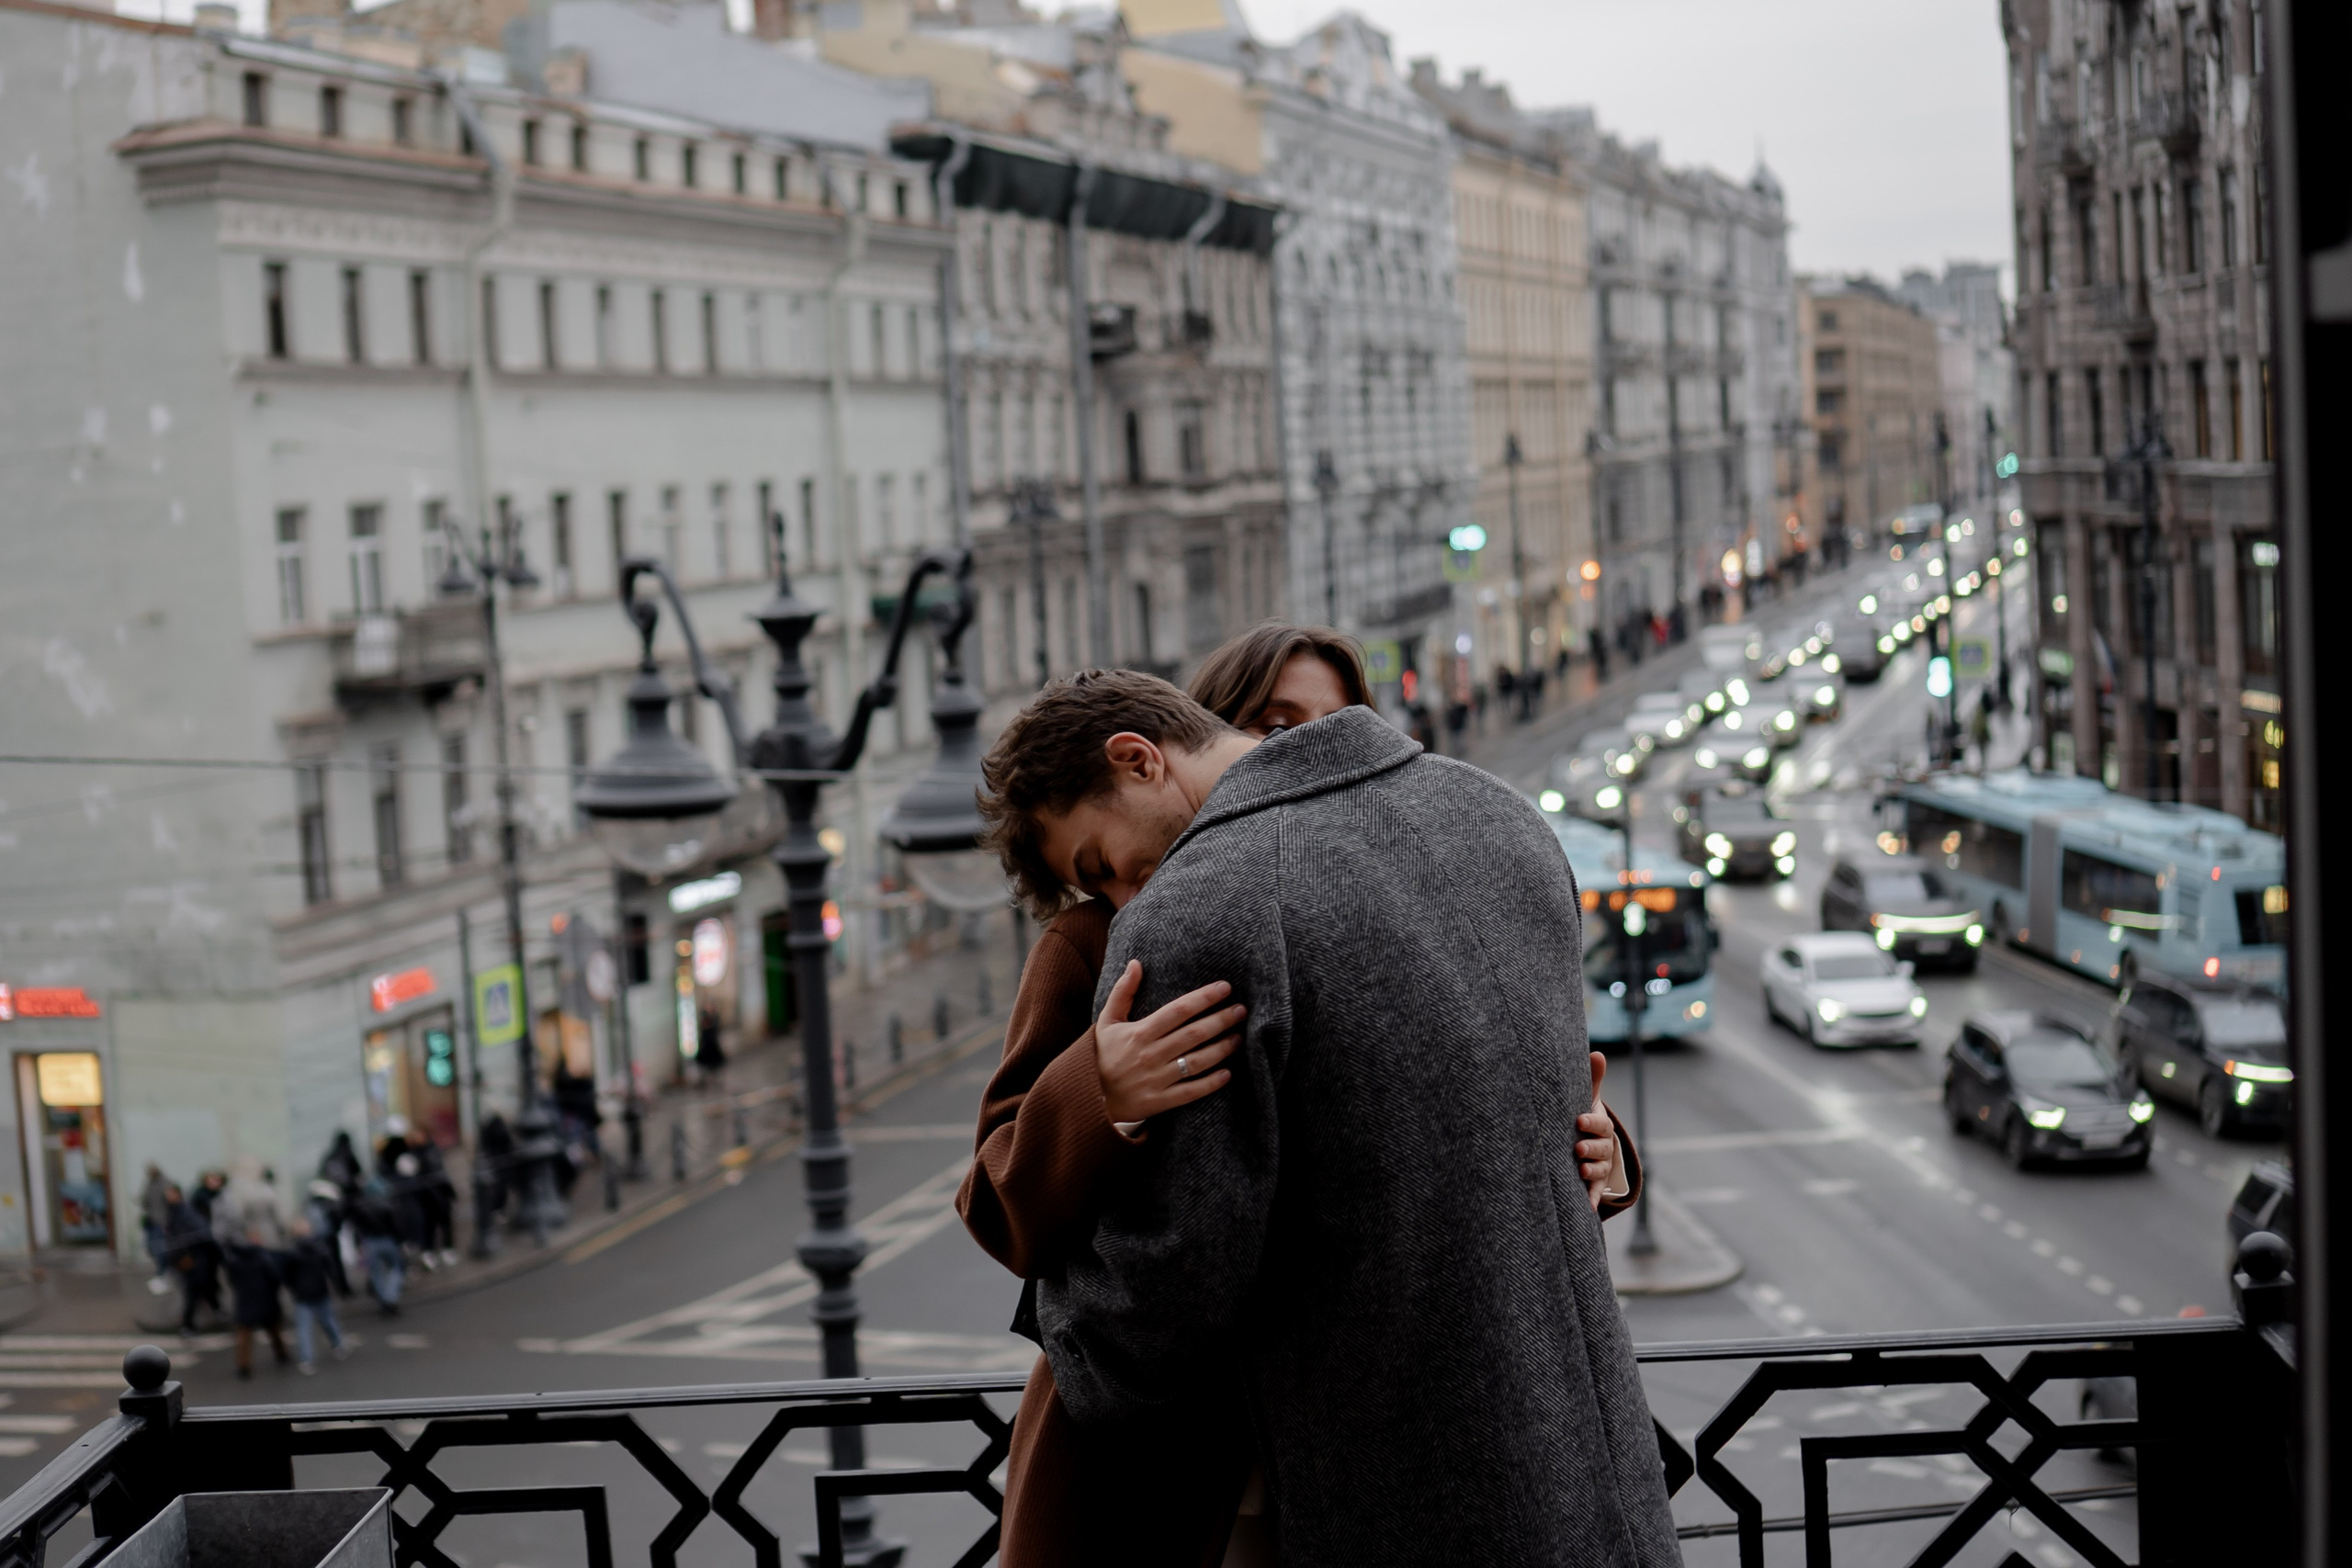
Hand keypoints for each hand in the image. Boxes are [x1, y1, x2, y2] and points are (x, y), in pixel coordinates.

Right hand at [1094, 960, 1243, 1126]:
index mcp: (1139, 1032)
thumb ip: (1122, 992)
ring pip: (1196, 1062)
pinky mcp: (1159, 1102)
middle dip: (1220, 1020)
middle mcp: (1150, 1054)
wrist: (1087, 1098)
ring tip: (1238, 1037)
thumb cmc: (1101, 1055)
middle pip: (1193, 1034)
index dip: (1203, 998)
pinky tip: (1228, 1074)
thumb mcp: (1107, 1021)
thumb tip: (1135, 963)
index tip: (1225, 988)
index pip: (1178, 1010)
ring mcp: (1156, 1079)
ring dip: (1221, 1049)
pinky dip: (1210, 1084)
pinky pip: (1190, 1092)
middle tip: (1241, 1010)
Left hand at [1577, 1051, 1623, 1212]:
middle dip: (1591, 1148)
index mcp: (1601, 1125)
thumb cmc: (1583, 1117)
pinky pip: (1596, 1191)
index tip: (1578, 1120)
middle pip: (1601, 1148)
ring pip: (1599, 1169)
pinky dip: (1592, 1199)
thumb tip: (1597, 1053)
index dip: (1591, 1122)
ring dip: (1591, 1171)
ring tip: (1580, 1170)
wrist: (1588, 1141)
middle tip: (1577, 1148)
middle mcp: (1604, 1146)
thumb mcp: (1587, 1099)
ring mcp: (1601, 1165)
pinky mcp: (1595, 1183)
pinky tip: (1587, 1207)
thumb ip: (1592, 1080)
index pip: (1599, 1123)